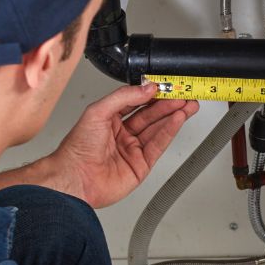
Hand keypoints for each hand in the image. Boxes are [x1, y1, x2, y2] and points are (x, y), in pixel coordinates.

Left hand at [48, 83, 198, 207]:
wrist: (76, 178)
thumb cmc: (77, 149)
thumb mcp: (98, 112)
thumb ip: (123, 97)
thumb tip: (146, 88)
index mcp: (109, 119)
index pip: (136, 102)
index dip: (151, 94)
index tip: (165, 85)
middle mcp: (122, 134)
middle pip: (151, 115)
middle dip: (168, 104)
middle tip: (184, 94)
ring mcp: (133, 149)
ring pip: (158, 129)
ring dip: (174, 115)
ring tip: (188, 104)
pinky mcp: (142, 164)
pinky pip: (159, 145)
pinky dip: (170, 131)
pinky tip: (178, 119)